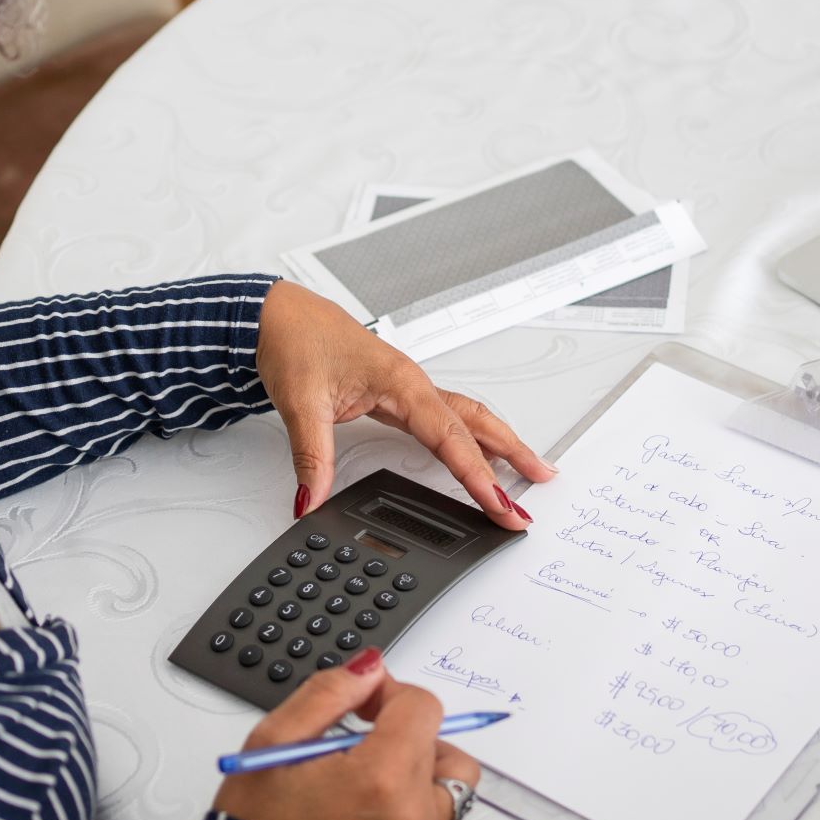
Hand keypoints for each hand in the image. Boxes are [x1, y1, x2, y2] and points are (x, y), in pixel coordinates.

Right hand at [212, 651, 482, 819]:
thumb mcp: (276, 738)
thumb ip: (330, 692)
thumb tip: (371, 669)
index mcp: (381, 777)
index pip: (423, 708)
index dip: (391, 693)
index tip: (362, 701)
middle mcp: (411, 813)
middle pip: (444, 744)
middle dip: (407, 729)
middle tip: (363, 737)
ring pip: (449, 784)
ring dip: (419, 766)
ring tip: (370, 772)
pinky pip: (433, 818)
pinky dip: (411, 801)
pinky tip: (365, 804)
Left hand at [256, 280, 557, 529]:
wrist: (278, 313)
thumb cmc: (294, 340)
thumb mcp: (300, 402)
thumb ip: (311, 457)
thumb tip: (312, 500)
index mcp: (401, 382)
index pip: (450, 438)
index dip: (478, 477)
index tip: (501, 505)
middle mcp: (412, 384)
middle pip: (476, 423)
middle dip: (512, 455)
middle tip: (541, 483)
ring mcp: (407, 388)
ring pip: (466, 417)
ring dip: (499, 443)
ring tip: (527, 470)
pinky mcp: (397, 393)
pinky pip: (445, 418)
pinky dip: (470, 436)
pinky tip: (477, 451)